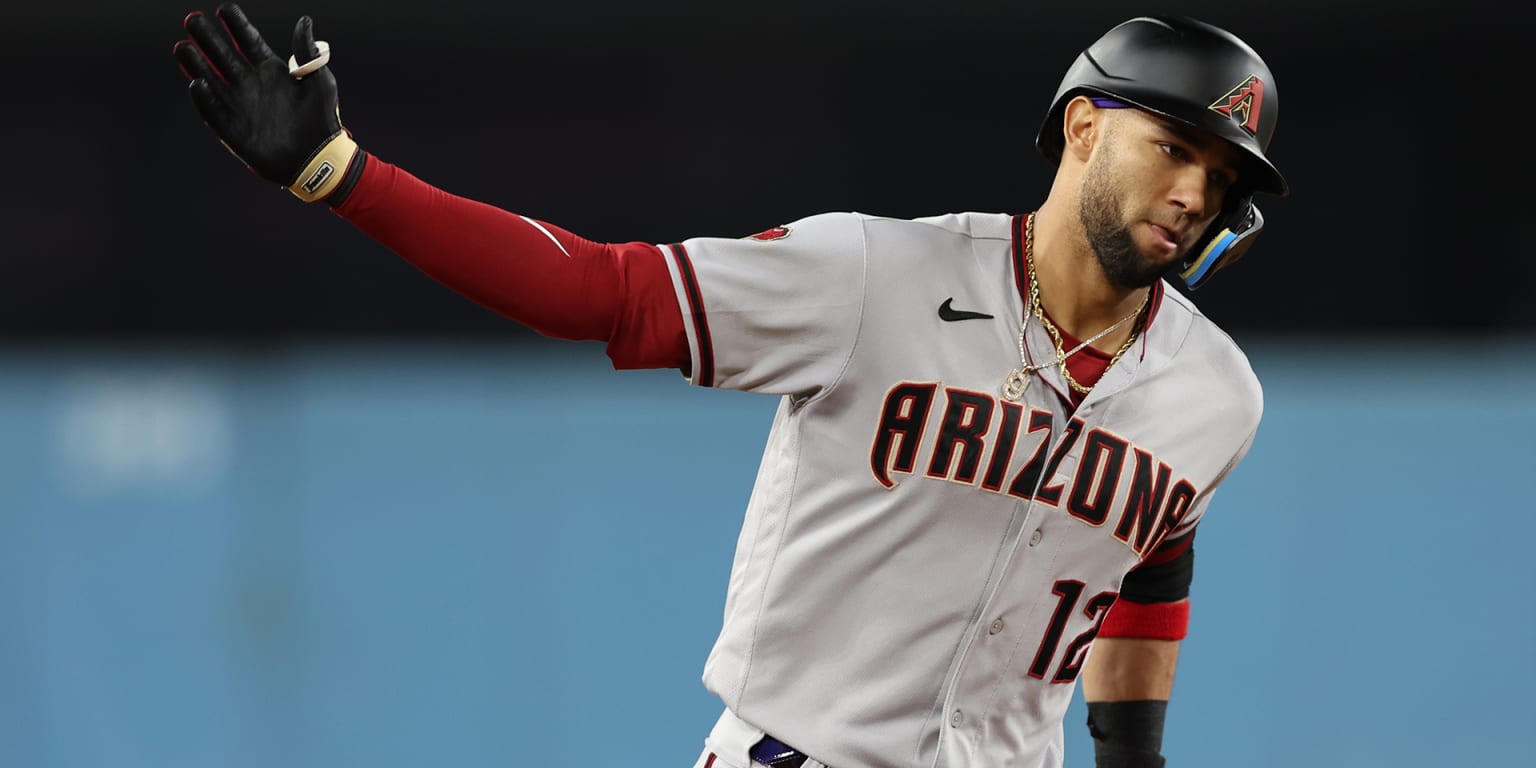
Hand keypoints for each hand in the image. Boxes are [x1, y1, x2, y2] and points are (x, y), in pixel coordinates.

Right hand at [173, 4, 359, 201]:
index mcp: (271, 70)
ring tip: (182, 47)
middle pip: (224, 56)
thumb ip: (307, 53)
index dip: (236, 25)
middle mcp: (251, 85)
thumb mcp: (319, 81)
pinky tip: (196, 84)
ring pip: (212, 81)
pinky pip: (214, 113)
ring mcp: (241, 106)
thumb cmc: (322, 118)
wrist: (319, 158)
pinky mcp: (234, 130)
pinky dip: (205, 100)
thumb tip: (304, 21)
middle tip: (192, 19)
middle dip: (208, 39)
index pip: (248, 41)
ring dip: (197, 65)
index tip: (224, 9)